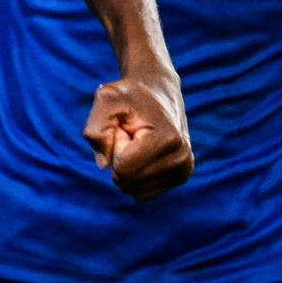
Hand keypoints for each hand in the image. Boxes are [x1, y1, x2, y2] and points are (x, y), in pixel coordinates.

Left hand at [83, 63, 193, 201]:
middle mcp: (181, 157)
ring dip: (129, 167)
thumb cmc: (129, 95)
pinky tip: (146, 152)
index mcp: (167, 139)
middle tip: (131, 133)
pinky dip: (138, 174)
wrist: (158, 89)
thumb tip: (103, 164)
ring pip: (135, 190)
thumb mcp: (106, 100)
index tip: (126, 127)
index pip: (123, 170)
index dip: (114, 147)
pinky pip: (143, 193)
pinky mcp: (182, 176)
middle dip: (120, 159)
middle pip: (128, 182)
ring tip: (139, 140)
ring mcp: (184, 169)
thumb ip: (96, 128)